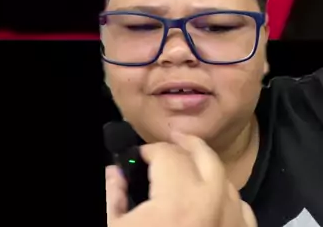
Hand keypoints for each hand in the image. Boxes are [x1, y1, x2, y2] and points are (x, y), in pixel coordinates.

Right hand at [105, 132, 255, 226]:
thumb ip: (111, 196)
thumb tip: (115, 174)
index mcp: (178, 201)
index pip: (168, 155)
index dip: (149, 150)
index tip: (138, 158)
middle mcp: (212, 209)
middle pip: (205, 157)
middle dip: (186, 145)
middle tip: (171, 141)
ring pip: (228, 182)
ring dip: (208, 170)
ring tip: (189, 171)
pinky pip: (243, 212)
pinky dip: (229, 200)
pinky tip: (214, 201)